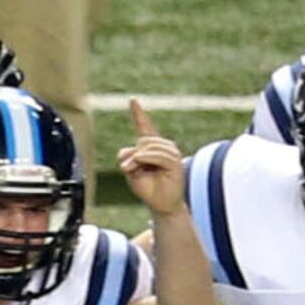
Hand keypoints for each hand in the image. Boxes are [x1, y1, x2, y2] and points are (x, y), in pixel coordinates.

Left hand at [113, 98, 182, 218]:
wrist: (161, 204)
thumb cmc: (147, 188)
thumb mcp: (132, 172)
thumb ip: (129, 158)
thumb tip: (135, 152)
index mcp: (152, 147)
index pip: (145, 127)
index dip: (138, 114)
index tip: (132, 100)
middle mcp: (163, 146)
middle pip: (141, 140)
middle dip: (132, 156)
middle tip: (132, 170)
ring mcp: (171, 153)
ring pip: (147, 146)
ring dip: (137, 160)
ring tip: (138, 172)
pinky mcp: (175, 162)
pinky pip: (156, 155)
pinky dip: (145, 159)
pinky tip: (141, 164)